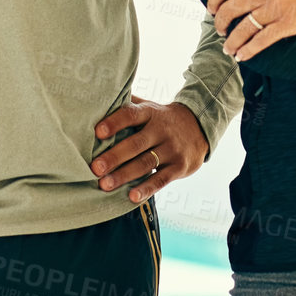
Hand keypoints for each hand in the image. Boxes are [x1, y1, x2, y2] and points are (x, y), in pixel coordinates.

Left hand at [90, 99, 207, 202]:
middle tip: (95, 168)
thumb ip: (128, 105)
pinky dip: (146, 189)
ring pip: (145, 163)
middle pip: (136, 144)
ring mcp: (172, 149)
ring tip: (105, 185)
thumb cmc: (163, 118)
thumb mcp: (150, 107)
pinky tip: (132, 197)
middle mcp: (161, 130)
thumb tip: (99, 99)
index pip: (131, 115)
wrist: (200, 125)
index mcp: (150, 113)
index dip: (115, 123)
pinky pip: (161, 179)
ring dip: (124, 175)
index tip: (97, 132)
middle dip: (114, 157)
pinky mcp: (180, 167)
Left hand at [206, 0, 295, 61]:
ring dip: (231, 41)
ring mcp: (274, 9)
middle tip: (219, 29)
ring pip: (244, 29)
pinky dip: (249, 50)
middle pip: (231, 10)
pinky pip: (261, 40)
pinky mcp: (285, 25)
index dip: (213, 0)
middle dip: (220, 23)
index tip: (212, 9)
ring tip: (228, 48)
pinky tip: (242, 55)